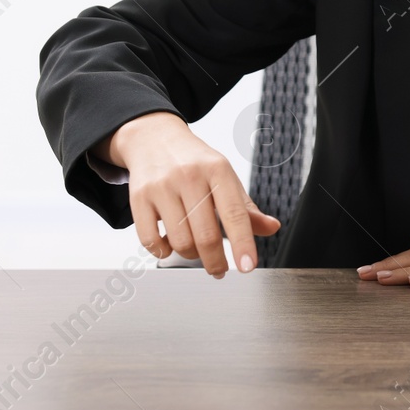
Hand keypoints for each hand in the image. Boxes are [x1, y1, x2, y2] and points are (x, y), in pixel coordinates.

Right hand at [100, 111, 279, 276]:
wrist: (154, 138)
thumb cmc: (195, 163)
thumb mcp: (225, 177)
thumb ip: (247, 208)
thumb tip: (272, 228)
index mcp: (218, 170)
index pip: (235, 213)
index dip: (243, 244)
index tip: (247, 267)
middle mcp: (189, 176)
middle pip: (206, 235)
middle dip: (216, 261)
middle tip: (220, 270)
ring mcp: (162, 186)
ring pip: (180, 242)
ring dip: (190, 255)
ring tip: (194, 248)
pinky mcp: (138, 197)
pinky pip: (150, 241)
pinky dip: (162, 252)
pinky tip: (169, 245)